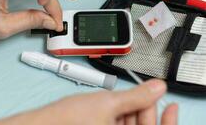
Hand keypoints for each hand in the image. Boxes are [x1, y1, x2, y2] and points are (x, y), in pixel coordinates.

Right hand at [0, 79, 177, 124]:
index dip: (163, 118)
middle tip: (146, 94)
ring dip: (132, 111)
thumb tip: (157, 88)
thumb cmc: (68, 120)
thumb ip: (136, 96)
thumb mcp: (107, 103)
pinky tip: (117, 105)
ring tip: (130, 97)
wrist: (43, 123)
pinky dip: (121, 115)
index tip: (167, 103)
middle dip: (145, 110)